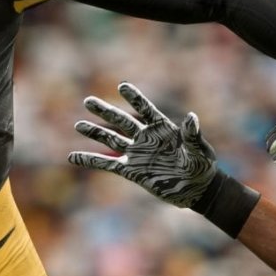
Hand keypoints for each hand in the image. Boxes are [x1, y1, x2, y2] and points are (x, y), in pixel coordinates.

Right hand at [68, 82, 217, 207]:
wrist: (196, 189)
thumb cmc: (202, 167)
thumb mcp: (200, 151)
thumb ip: (192, 135)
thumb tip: (192, 117)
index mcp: (162, 128)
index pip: (145, 109)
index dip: (134, 98)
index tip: (122, 86)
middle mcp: (146, 138)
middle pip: (121, 121)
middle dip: (105, 111)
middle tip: (88, 100)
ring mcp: (137, 154)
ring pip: (111, 140)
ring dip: (95, 133)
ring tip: (78, 125)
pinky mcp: (131, 171)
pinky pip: (107, 165)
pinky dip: (90, 160)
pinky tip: (73, 157)